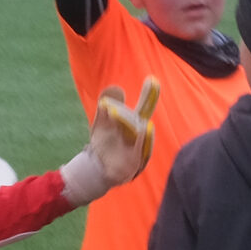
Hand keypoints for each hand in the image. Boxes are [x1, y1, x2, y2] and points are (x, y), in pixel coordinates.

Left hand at [62, 77, 159, 205]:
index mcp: (133, 122)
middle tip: (149, 83)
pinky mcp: (134, 162)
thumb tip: (115, 88)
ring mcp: (138, 147)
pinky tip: (145, 127)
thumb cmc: (104, 143)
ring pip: (139, 130)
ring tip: (114, 110)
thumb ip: (107, 106)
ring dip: (129, 119)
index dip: (151, 94)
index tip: (152, 79)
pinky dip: (144, 139)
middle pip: (144, 115)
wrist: (98, 170)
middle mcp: (140, 133)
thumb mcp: (102, 122)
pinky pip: (141, 150)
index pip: (145, 105)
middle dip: (150, 99)